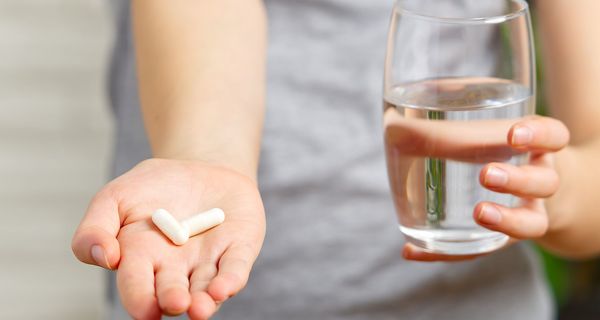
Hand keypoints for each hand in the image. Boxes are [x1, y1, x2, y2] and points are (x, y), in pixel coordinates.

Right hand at [71, 159, 264, 318]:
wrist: (198, 167)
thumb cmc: (152, 188)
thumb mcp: (114, 198)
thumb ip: (95, 228)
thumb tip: (106, 257)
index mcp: (140, 260)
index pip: (136, 286)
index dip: (139, 298)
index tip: (144, 308)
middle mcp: (175, 269)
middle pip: (172, 292)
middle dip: (172, 300)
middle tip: (174, 303)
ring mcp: (207, 262)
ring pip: (205, 289)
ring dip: (204, 301)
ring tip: (199, 308)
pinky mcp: (237, 250)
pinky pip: (235, 267)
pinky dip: (230, 279)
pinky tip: (223, 288)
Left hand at [400, 116, 569, 261]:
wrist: (531, 192)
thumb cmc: (496, 150)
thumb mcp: (487, 129)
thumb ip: (450, 117)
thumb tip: (392, 120)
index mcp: (537, 147)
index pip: (553, 136)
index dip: (539, 134)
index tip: (513, 133)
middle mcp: (540, 180)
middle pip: (544, 183)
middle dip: (517, 179)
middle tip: (486, 174)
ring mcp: (527, 213)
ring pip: (531, 223)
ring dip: (504, 220)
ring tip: (479, 212)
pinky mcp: (500, 239)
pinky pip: (480, 250)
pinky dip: (447, 252)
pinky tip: (412, 250)